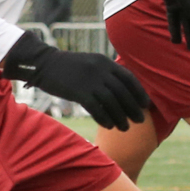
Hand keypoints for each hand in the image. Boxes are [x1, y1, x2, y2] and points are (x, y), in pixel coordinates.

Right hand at [1, 32, 148, 130]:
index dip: (139, 93)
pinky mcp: (78, 92)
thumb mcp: (91, 62)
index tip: (145, 105)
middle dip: (132, 108)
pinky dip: (104, 118)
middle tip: (139, 120)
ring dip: (120, 117)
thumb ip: (106, 73)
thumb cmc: (69, 67)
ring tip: (125, 128)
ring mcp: (89, 81)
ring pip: (111, 103)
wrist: (44, 64)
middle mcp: (100, 70)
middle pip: (122, 92)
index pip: (129, 78)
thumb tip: (122, 90)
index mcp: (105, 62)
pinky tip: (108, 126)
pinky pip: (96, 108)